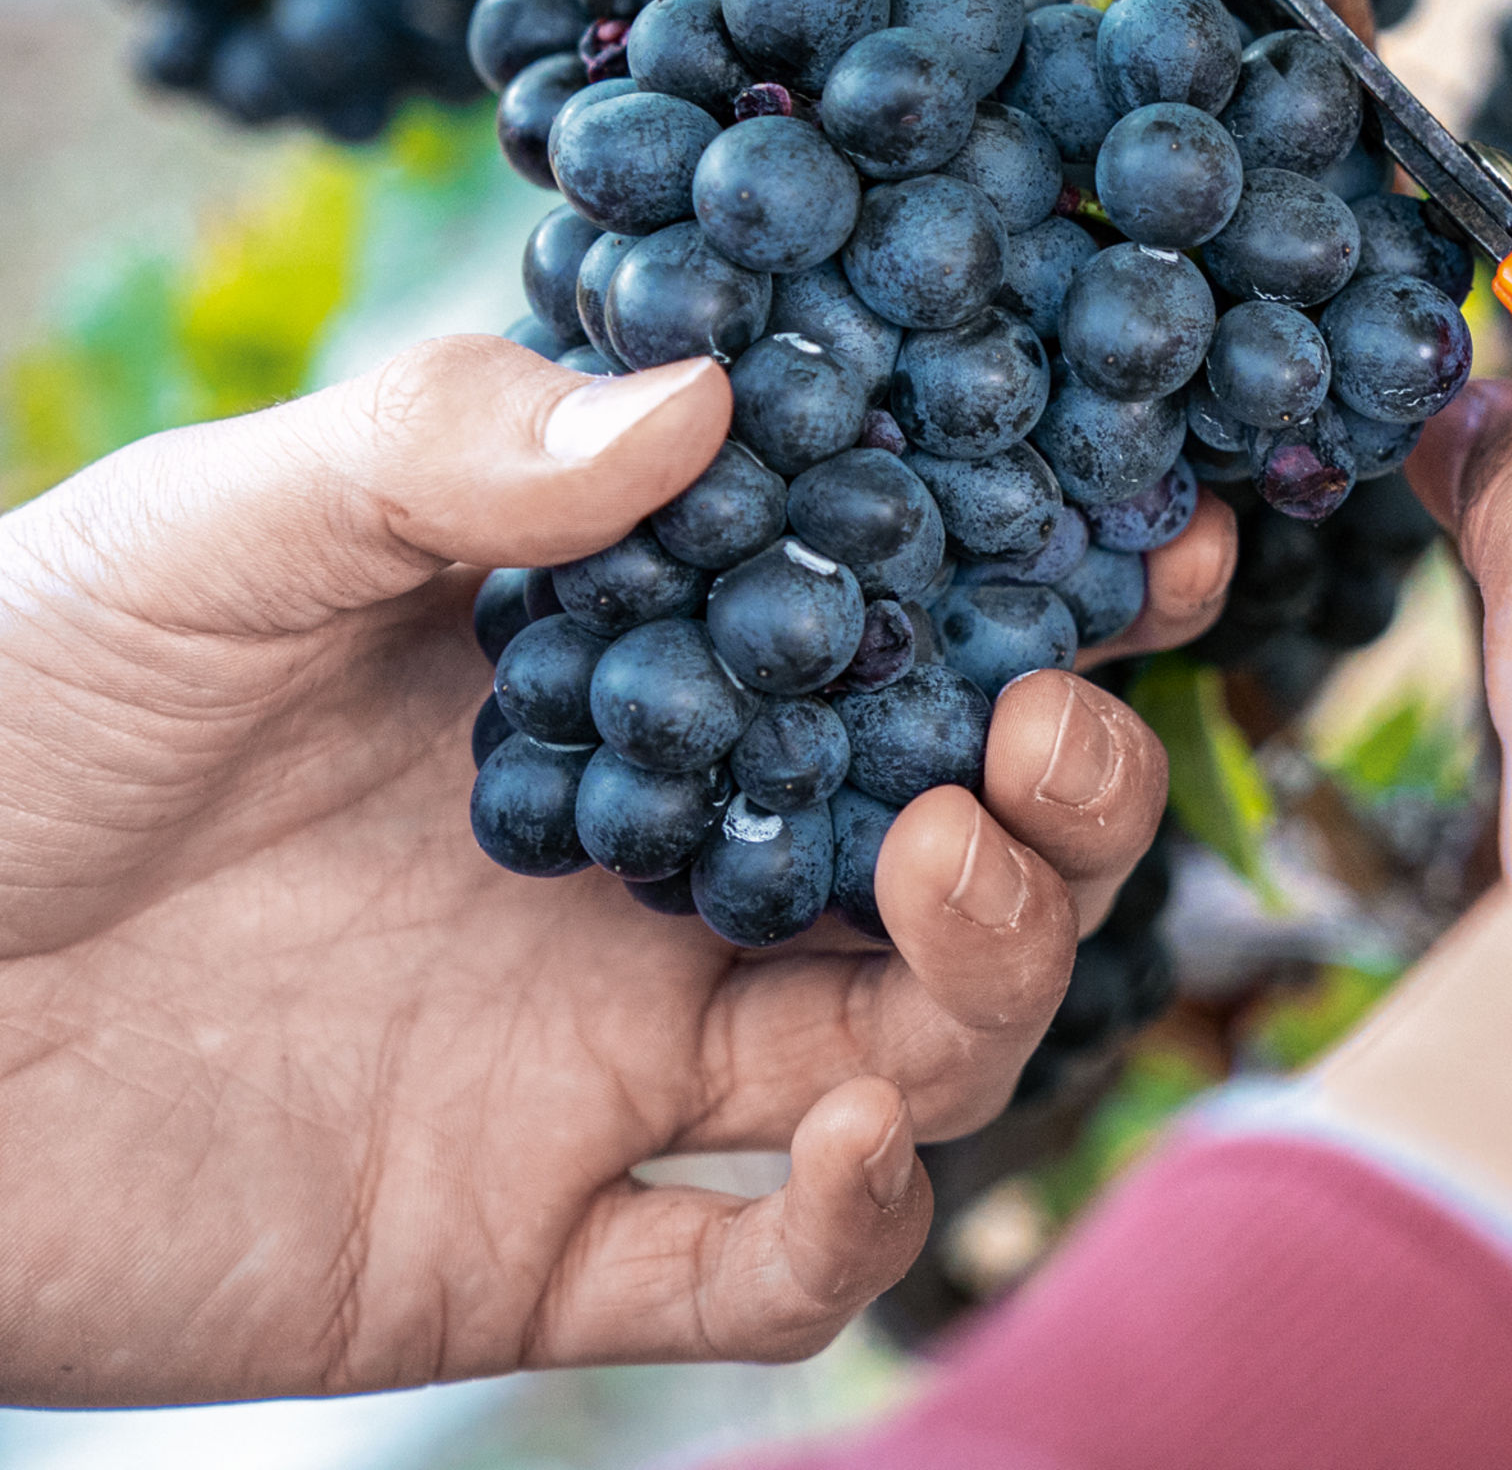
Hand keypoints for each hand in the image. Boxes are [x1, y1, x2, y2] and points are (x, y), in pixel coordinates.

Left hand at [0, 334, 1231, 1403]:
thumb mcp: (205, 540)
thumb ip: (445, 458)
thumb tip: (706, 397)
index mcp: (609, 679)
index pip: (894, 627)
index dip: (1045, 582)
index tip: (1152, 527)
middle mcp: (650, 868)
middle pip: (963, 846)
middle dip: (1067, 787)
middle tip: (1045, 721)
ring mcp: (601, 1059)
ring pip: (915, 1041)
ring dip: (995, 964)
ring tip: (946, 860)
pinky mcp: (528, 1244)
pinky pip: (763, 1268)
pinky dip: (861, 1222)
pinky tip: (856, 1132)